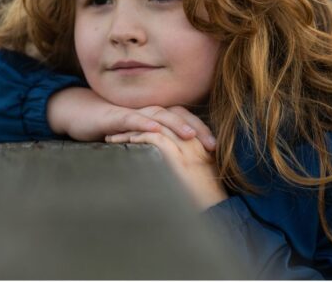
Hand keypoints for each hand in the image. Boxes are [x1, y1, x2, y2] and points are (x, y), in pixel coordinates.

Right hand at [46, 87, 215, 150]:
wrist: (78, 114)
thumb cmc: (108, 128)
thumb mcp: (134, 137)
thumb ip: (152, 144)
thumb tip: (175, 163)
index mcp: (153, 114)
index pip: (182, 118)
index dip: (200, 130)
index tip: (216, 148)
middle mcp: (145, 109)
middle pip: (176, 114)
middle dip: (196, 128)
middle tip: (212, 145)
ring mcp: (130, 111)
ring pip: (157, 114)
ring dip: (175, 124)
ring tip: (191, 135)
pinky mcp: (113, 116)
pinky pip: (131, 117)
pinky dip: (144, 122)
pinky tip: (154, 129)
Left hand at [105, 127, 227, 209]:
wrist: (219, 212)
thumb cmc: (206, 198)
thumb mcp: (198, 174)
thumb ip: (184, 162)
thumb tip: (161, 161)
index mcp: (199, 143)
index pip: (174, 119)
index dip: (150, 122)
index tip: (133, 127)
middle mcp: (194, 141)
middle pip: (163, 120)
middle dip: (138, 122)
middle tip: (117, 129)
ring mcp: (187, 148)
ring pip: (155, 127)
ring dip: (131, 131)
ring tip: (112, 138)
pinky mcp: (179, 157)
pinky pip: (155, 138)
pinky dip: (138, 138)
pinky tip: (125, 142)